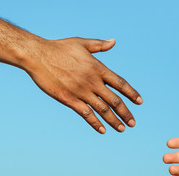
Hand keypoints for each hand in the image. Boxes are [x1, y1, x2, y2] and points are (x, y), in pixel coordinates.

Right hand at [24, 37, 142, 133]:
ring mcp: (81, 91)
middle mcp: (92, 81)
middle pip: (114, 100)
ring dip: (114, 121)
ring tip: (122, 129)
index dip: (131, 93)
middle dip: (125, 112)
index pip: (120, 83)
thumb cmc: (59, 48)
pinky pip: (86, 114)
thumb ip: (99, 45)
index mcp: (97, 68)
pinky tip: (103, 130)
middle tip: (133, 122)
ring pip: (102, 109)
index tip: (140, 102)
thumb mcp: (82, 43)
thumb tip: (114, 41)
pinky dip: (95, 123)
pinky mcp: (69, 99)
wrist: (38, 55)